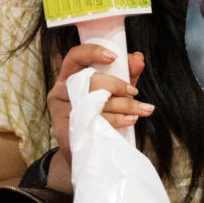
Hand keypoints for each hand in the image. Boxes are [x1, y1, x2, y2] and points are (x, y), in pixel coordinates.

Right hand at [47, 45, 148, 165]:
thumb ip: (126, 74)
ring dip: (124, 105)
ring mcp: (61, 113)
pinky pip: (94, 122)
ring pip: (95, 103)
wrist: (85, 150)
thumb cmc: (99, 114)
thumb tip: (138, 59)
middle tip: (135, 92)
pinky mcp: (65, 132)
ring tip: (143, 109)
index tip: (113, 57)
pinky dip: (117, 121)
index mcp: (69, 77)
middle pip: (90, 82)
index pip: (75, 57)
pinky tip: (130, 120)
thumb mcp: (113, 91)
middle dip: (118, 86)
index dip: (92, 53)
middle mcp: (60, 92)